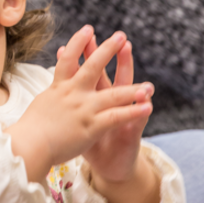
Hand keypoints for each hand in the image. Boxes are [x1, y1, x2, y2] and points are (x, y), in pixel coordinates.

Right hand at [5, 25, 152, 183]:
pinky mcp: (91, 126)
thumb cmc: (28, 130)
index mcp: (59, 88)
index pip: (68, 59)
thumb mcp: (40, 105)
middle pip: (93, 67)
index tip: (88, 29)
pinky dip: (133, 112)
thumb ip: (52, 96)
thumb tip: (53, 89)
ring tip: (150, 86)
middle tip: (121, 35)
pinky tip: (147, 107)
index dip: (78, 42)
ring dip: (133, 90)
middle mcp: (73, 94)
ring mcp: (84, 109)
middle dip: (108, 50)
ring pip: (114, 95)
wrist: (28, 146)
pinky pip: (117, 117)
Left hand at [80, 33, 160, 202]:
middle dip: (108, 54)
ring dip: (127, 70)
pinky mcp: (131, 133)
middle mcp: (110, 103)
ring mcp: (123, 115)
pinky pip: (138, 121)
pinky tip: (147, 101)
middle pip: (107, 74)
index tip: (80, 39)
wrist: (110, 167)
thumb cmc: (91, 145)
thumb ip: (73, 106)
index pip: (88, 73)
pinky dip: (141, 112)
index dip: (84, 58)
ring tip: (128, 51)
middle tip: (111, 35)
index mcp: (94, 100)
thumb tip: (56, 86)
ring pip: (127, 89)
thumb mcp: (77, 125)